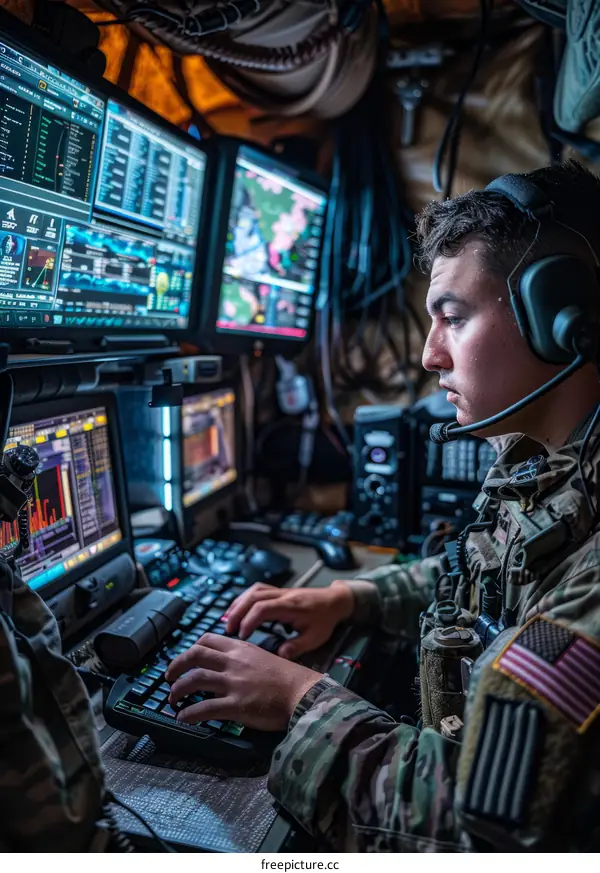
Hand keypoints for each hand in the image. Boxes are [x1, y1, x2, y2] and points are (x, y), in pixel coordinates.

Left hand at [165, 633, 321, 730]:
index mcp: (240, 649)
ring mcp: (233, 683)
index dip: (191, 649)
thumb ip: (243, 659)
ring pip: (194, 680)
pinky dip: (189, 714)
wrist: (303, 692)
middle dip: (176, 666)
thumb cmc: (287, 678)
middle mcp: (233, 662)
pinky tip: (183, 718)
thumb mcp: (263, 657)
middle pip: (194, 656)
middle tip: (169, 677)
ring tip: (172, 699)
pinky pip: (204, 708)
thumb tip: (228, 667)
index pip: (207, 640)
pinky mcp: (236, 705)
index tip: (185, 658)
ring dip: (178, 690)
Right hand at [224, 581, 354, 658]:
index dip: (249, 620)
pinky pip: (257, 590)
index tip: (242, 636)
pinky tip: (238, 609)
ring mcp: (280, 591)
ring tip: (228, 619)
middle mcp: (282, 595)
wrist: (334, 601)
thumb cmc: (324, 620)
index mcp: (290, 606)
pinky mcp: (278, 591)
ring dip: (238, 603)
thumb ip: (297, 647)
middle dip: (238, 612)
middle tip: (228, 630)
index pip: (263, 608)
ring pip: (253, 590)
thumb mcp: (315, 638)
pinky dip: (244, 598)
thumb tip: (279, 655)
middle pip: (253, 596)